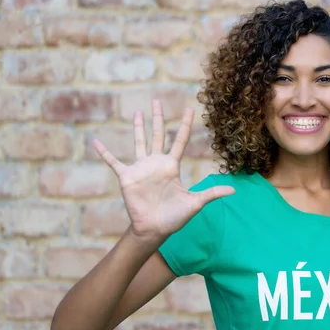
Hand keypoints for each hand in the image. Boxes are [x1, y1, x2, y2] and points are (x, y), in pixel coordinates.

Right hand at [93, 99, 234, 239]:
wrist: (155, 229)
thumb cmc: (175, 217)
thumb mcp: (195, 203)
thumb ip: (212, 194)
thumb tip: (234, 191)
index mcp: (172, 166)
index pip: (180, 141)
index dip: (185, 125)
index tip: (189, 109)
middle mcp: (157, 163)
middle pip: (159, 135)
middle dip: (158, 118)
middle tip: (157, 101)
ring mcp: (141, 168)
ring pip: (139, 142)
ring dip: (138, 128)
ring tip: (137, 112)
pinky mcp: (127, 177)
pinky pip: (114, 162)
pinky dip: (105, 153)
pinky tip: (96, 142)